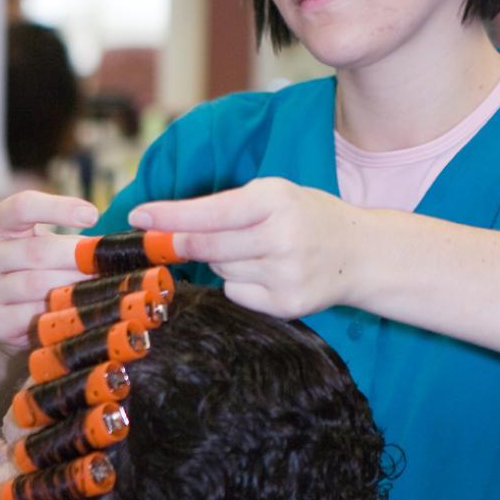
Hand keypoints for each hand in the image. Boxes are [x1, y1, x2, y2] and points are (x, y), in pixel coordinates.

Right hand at [0, 190, 99, 353]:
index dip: (59, 208)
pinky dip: (62, 311)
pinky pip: (35, 315)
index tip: (93, 215)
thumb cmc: (37, 270)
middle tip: (108, 261)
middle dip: (78, 256)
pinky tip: (81, 309)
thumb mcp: (46, 244)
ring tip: (102, 284)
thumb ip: (71, 239)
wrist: (9, 320)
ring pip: (37, 284)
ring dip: (74, 284)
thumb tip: (115, 245)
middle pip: (36, 250)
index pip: (22, 206)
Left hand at [129, 177, 360, 317]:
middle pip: (207, 246)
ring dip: (221, 260)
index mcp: (276, 200)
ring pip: (220, 270)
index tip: (139, 217)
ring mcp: (285, 274)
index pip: (210, 212)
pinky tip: (265, 272)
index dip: (169, 216)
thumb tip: (168, 227)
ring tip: (253, 249)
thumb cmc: (308, 217)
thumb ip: (226, 208)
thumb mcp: (275, 194)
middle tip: (168, 240)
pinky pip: (236, 294)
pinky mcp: (286, 304)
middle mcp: (282, 237)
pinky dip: (239, 283)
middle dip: (181, 242)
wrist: (360, 253)